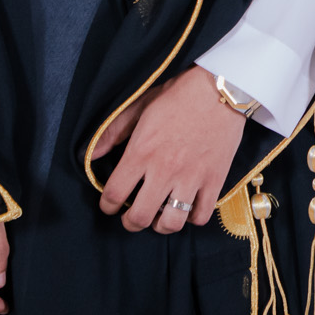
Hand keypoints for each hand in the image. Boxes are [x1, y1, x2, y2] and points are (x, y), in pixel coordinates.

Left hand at [97, 65, 246, 232]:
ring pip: (171, 223)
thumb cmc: (179, 95)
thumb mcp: (141, 105)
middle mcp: (164, 170)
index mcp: (142, 152)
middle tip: (132, 216)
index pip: (114, 194)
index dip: (107, 205)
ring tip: (160, 216)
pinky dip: (192, 217)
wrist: (221, 89)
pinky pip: (201, 215)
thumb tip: (93, 153)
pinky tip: (187, 207)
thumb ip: (114, 130)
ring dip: (161, 225)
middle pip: (139, 217)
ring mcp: (191, 178)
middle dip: (130, 222)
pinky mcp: (214, 180)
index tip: (110, 204)